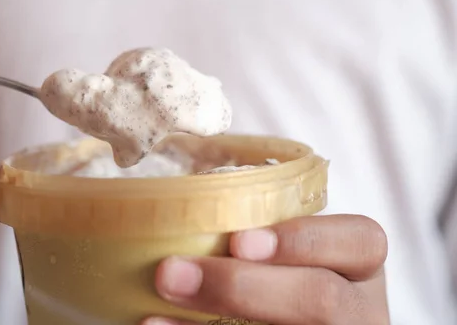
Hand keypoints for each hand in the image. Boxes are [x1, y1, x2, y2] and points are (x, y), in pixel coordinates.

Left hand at [145, 215, 388, 324]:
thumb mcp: (293, 252)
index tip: (238, 242)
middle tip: (170, 273)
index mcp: (359, 265)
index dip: (302, 240)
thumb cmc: (285, 274)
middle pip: (321, 298)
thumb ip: (259, 234)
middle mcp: (358, 309)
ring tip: (155, 312)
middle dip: (241, 287)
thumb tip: (179, 204)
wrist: (291, 315)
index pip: (361, 241)